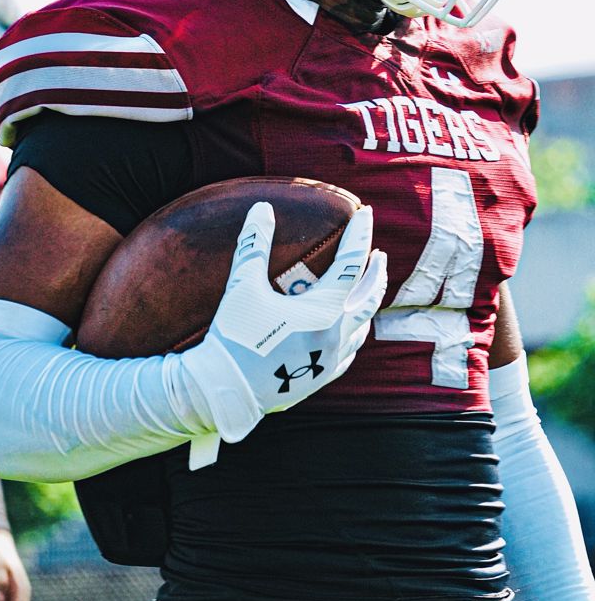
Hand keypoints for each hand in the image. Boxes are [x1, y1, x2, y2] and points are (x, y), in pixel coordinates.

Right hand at [179, 201, 386, 445]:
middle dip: (376, 272)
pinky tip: (348, 330)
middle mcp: (335, 336)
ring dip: (368, 302)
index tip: (366, 213)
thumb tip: (262, 208)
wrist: (223, 392)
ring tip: (366, 288)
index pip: (351, 263)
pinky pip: (349, 350)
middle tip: (378, 253)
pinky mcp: (321, 378)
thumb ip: (254, 244)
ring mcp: (331, 360)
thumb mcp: (242, 286)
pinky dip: (354, 331)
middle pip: (369, 296)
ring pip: (363, 326)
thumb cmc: (233, 337)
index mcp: (323, 311)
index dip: (360, 235)